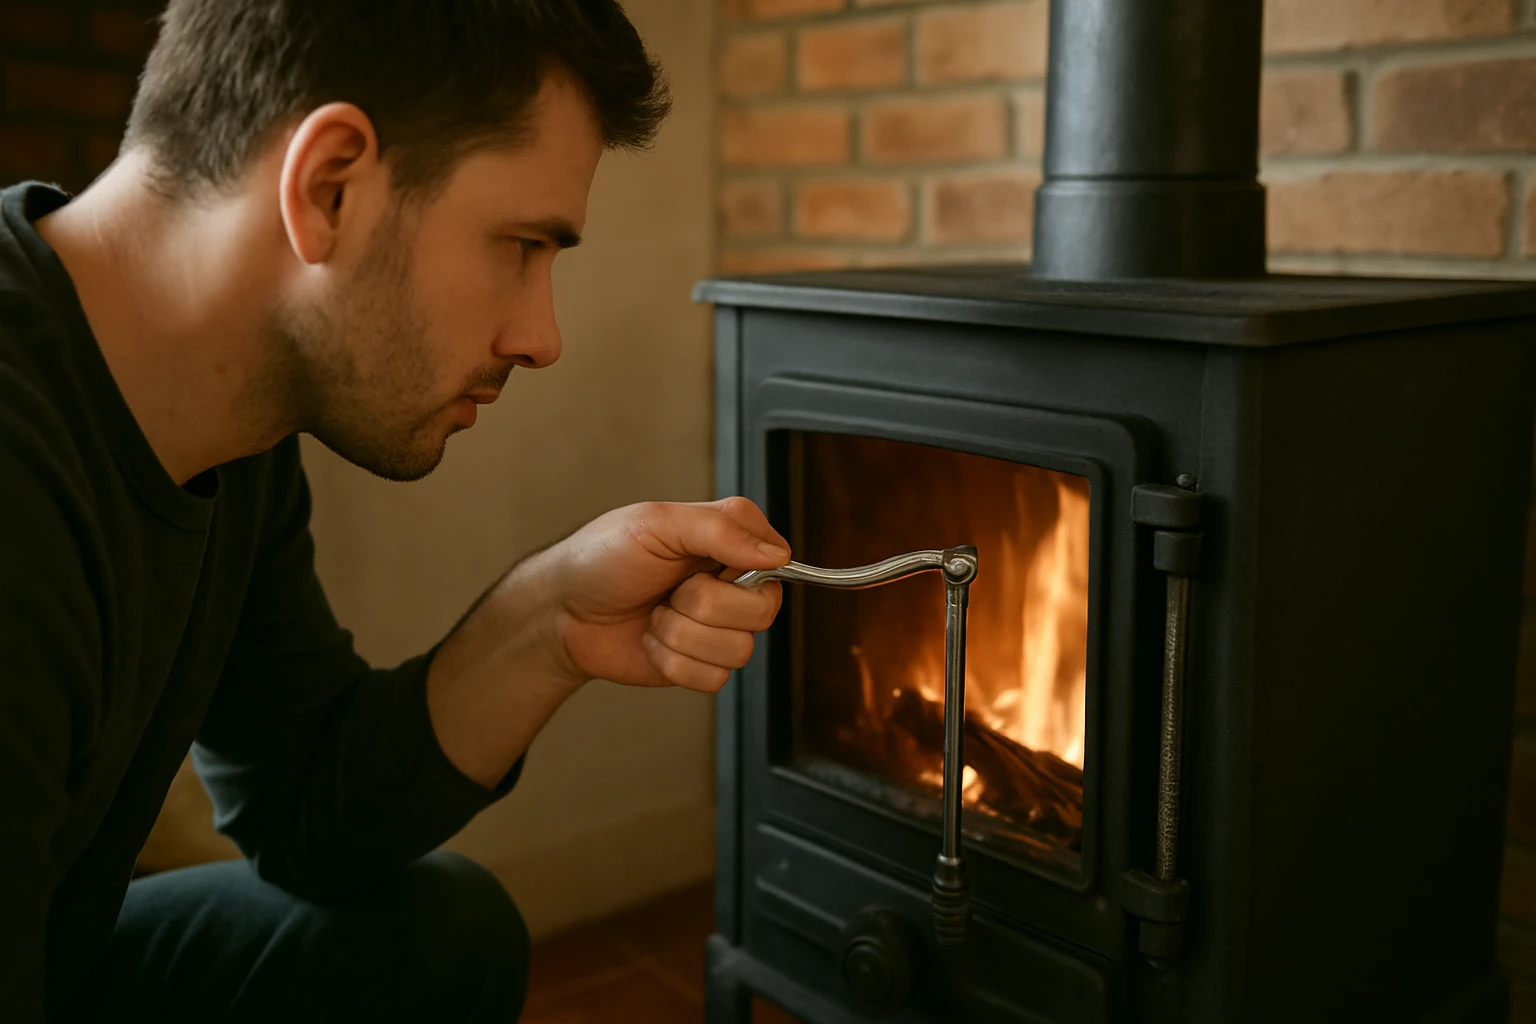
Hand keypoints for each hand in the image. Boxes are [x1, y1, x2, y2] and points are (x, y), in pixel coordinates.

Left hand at [546, 497, 788, 691]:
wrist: (563, 612)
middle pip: (763, 610)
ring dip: (680, 635)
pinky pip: (714, 679)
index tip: (702, 563)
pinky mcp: (702, 664)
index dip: (742, 568)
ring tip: (655, 616)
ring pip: (739, 650)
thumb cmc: (602, 558)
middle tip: (669, 591)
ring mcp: (719, 628)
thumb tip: (778, 554)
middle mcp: (732, 584)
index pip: (778, 557)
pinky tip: (652, 642)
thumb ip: (719, 529)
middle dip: (702, 605)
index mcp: (730, 540)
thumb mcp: (655, 523)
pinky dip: (672, 662)